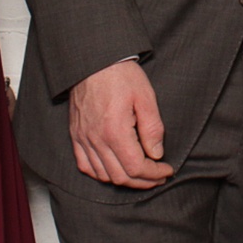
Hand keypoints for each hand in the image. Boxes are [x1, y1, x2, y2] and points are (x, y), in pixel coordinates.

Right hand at [68, 58, 173, 188]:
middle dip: (143, 181)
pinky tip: (114, 170)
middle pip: (120, 177)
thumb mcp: (146, 97)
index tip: (167, 171)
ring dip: (124, 180)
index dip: (154, 174)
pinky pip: (85, 165)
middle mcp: (96, 139)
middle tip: (158, 177)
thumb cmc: (121, 75)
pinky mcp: (76, 135)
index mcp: (115, 130)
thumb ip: (153, 128)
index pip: (136, 167)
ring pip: (103, 175)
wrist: (93, 60)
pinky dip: (101, 174)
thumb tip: (157, 154)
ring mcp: (83, 138)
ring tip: (141, 175)